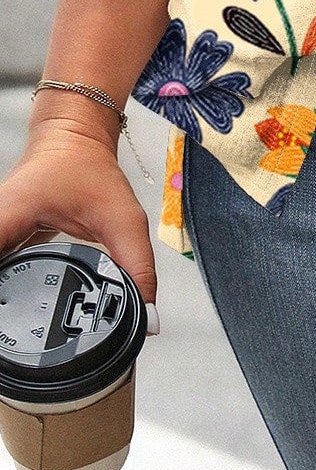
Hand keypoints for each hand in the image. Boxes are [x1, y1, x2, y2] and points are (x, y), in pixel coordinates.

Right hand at [0, 116, 158, 308]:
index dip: (5, 302)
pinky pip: (2, 270)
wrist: (73, 138)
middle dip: (10, 306)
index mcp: (4, 221)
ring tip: (26, 322)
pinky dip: (12, 288)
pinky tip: (21, 306)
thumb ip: (137, 267)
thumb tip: (147, 314)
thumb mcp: (122, 220)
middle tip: (26, 331)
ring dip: (10, 298)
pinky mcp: (1, 240)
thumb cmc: (87, 166)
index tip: (15, 316)